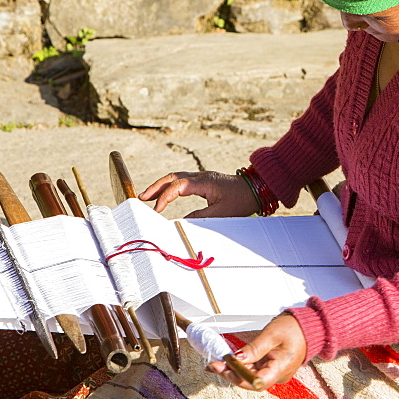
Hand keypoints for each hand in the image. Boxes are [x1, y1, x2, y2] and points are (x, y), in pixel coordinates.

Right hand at [139, 171, 258, 216]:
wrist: (256, 189)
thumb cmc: (242, 200)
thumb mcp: (222, 212)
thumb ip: (200, 217)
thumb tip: (180, 222)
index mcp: (204, 182)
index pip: (178, 186)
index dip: (165, 197)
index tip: (157, 209)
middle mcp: (201, 177)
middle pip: (172, 178)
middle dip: (155, 187)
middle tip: (141, 197)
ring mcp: (202, 178)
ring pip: (176, 178)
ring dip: (161, 186)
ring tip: (147, 196)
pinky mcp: (204, 182)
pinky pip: (182, 181)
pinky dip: (171, 187)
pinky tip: (165, 195)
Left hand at [208, 313, 306, 390]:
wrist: (309, 327)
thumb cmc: (294, 329)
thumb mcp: (272, 335)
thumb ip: (254, 348)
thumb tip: (237, 358)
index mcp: (281, 368)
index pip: (256, 382)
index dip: (238, 378)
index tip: (223, 367)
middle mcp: (278, 375)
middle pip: (251, 381)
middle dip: (231, 373)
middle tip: (213, 365)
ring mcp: (275, 372)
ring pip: (251, 376)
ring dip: (234, 370)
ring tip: (217, 363)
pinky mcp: (272, 368)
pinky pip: (255, 370)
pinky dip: (242, 366)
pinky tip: (230, 362)